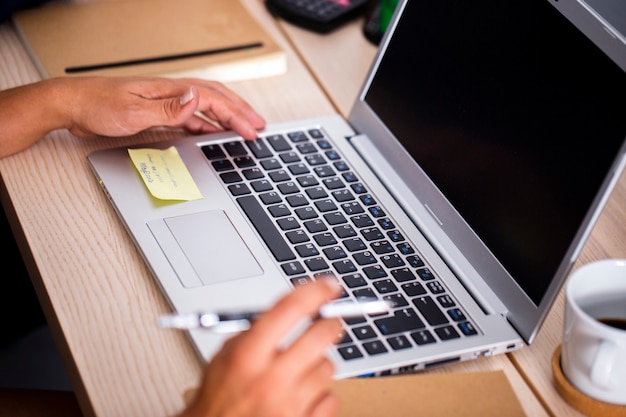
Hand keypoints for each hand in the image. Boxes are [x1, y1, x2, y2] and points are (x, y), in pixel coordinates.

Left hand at [0, 76, 265, 157]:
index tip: (252, 130)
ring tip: (243, 128)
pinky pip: (190, 117)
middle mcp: (171, 93)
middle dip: (240, 111)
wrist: (72, 105)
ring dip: (227, 118)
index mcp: (169, 89)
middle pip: (215, 99)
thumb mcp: (133, 111)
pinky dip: (206, 125)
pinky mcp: (157, 112)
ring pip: (205, 108)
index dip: (236, 115)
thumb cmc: (97, 105)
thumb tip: (197, 100)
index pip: (213, 100)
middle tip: (259, 125)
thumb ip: (168, 109)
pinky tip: (212, 134)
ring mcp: (165, 102)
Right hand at [179, 279, 344, 416]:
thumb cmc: (218, 401)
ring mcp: (289, 405)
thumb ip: (254, 333)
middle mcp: (270, 379)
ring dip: (318, 364)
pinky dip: (321, 396)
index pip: (290, 309)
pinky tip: (302, 396)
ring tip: (299, 371)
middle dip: (330, 323)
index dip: (315, 291)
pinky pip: (331, 398)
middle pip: (320, 335)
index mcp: (247, 356)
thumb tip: (288, 311)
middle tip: (329, 321)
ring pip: (328, 367)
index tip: (329, 285)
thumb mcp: (224, 358)